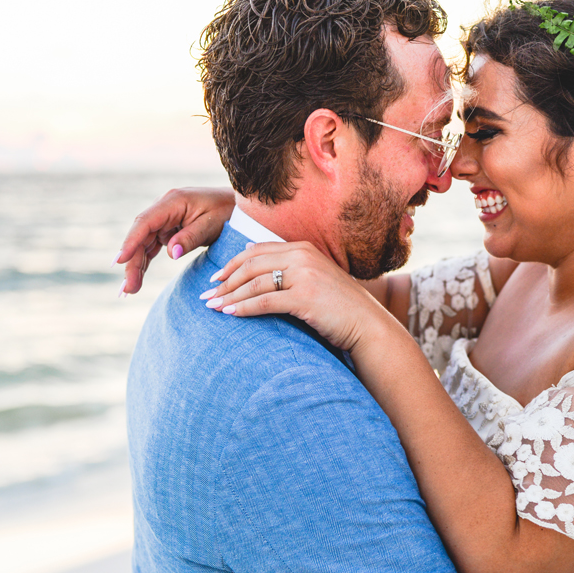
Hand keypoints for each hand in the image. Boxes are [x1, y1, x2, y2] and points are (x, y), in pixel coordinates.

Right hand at [115, 188, 234, 294]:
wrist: (237, 205)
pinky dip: (145, 262)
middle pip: (141, 236)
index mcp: (172, 201)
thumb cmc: (226, 211)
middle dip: (132, 262)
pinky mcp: (167, 229)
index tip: (120, 261)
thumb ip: (191, 237)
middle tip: (128, 288)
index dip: (131, 241)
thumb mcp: (212, 224)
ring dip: (136, 266)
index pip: (145, 222)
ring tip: (130, 290)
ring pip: (143, 244)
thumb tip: (172, 253)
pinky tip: (137, 279)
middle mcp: (163, 208)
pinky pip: (152, 246)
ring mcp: (164, 219)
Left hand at [201, 241, 393, 352]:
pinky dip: (244, 307)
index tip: (216, 278)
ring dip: (229, 296)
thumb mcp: (315, 278)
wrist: (368, 324)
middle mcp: (302, 256)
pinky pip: (265, 301)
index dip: (232, 264)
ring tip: (212, 307)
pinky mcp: (305, 296)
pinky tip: (230, 314)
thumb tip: (253, 259)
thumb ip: (289, 267)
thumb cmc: (339, 306)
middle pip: (251, 265)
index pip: (257, 251)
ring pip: (255, 283)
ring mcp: (304, 275)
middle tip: (206, 295)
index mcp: (303, 248)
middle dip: (225, 281)